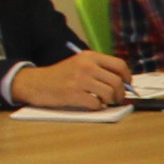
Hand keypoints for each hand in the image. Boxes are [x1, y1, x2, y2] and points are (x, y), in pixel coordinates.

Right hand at [12, 51, 130, 110]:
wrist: (36, 83)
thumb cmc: (62, 76)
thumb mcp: (80, 64)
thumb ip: (100, 69)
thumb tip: (125, 83)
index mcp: (89, 56)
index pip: (119, 64)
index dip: (127, 77)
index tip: (127, 84)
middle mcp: (86, 66)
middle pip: (117, 81)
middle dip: (121, 93)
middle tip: (118, 98)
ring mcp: (79, 80)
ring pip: (109, 93)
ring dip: (109, 100)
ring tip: (103, 100)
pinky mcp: (73, 94)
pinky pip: (97, 104)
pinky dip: (97, 107)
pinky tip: (91, 104)